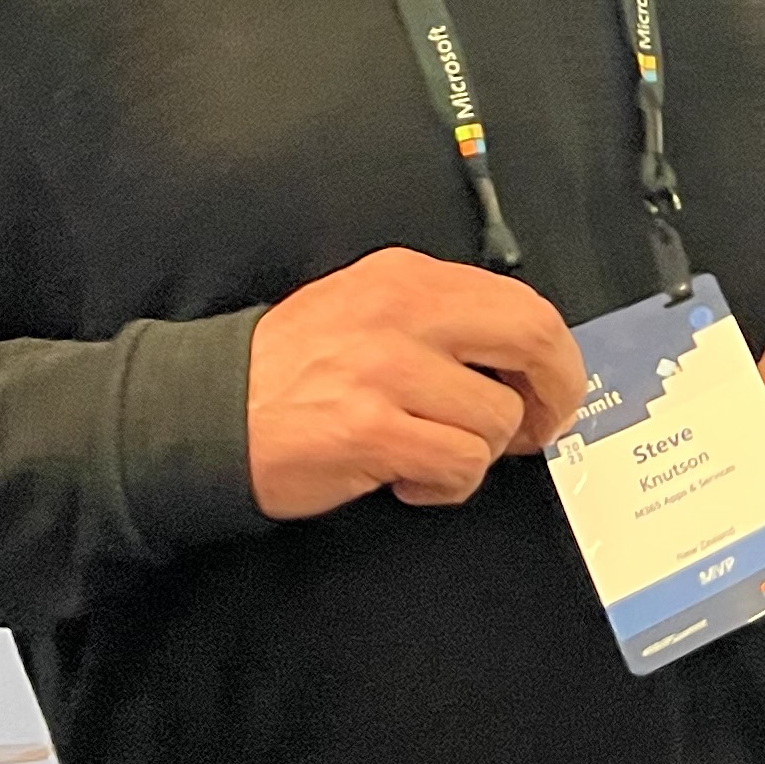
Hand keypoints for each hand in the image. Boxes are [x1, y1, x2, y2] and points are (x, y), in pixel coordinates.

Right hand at [246, 247, 586, 519]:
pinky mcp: (371, 430)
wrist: (208, 411)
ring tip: (436, 457)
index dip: (555, 357)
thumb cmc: (296, 370)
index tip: (548, 391)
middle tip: (534, 432)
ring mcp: (387, 370)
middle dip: (552, 397)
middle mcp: (403, 311)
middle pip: (533, 340)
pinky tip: (411, 481)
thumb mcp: (370, 308)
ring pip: (497, 417)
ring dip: (480, 454)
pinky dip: (448, 486)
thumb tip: (524, 358)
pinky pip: (460, 464)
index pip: (525, 302)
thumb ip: (442, 318)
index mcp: (409, 277)